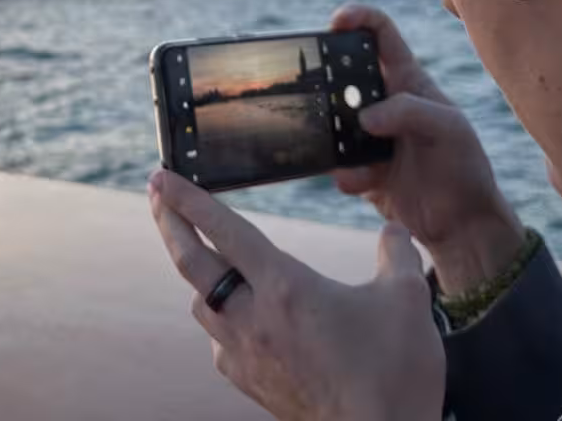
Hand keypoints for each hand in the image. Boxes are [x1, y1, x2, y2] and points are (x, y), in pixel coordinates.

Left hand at [149, 169, 443, 420]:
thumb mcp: (406, 299)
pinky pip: (219, 341)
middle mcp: (253, 317)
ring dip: (198, 274)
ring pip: (202, 304)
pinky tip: (237, 317)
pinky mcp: (250, 383)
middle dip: (168, 222)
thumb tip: (394, 229)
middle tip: (155, 195)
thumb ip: (396, 253)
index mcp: (284, 287)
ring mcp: (246, 355)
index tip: (161, 177)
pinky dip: (220, 318)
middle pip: (192, 262)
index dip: (189, 198)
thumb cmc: (394, 373)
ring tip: (201, 255)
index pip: (224, 229)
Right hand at [330, 5, 524, 294]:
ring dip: (332, 133)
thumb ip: (409, 112)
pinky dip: (344, 172)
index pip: (380, 34)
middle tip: (322, 93)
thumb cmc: (465, 168)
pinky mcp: (361, 168)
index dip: (358, 17)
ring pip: (334, 120)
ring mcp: (370, 136)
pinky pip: (337, 162)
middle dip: (328, 80)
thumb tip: (365, 117)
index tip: (335, 21)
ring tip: (343, 147)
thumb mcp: (449, 129)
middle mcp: (385, 103)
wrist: (462, 227)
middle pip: (344, 74)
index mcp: (409, 81)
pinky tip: (361, 182)